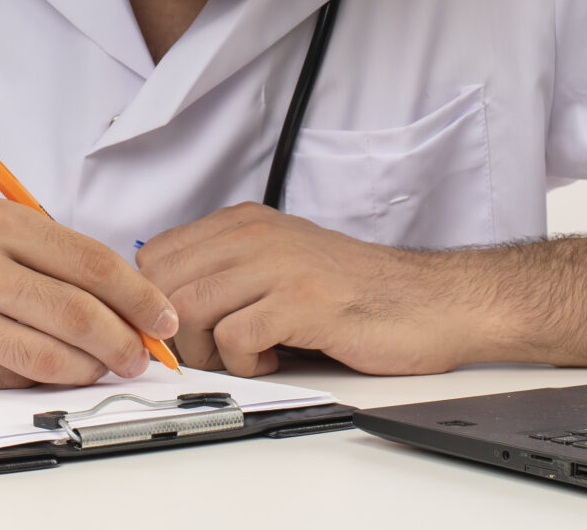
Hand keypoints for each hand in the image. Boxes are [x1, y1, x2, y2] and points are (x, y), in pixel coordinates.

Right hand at [0, 202, 180, 390]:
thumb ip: (45, 252)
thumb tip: (119, 296)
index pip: (89, 261)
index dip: (137, 295)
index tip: (163, 317)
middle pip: (76, 313)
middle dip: (123, 342)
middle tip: (141, 356)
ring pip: (47, 356)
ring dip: (88, 370)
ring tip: (101, 369)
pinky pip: (8, 381)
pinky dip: (41, 383)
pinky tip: (51, 376)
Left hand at [137, 202, 586, 376]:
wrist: (430, 301)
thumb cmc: (357, 293)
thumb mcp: (280, 264)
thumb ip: (227, 274)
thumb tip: (165, 311)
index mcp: (244, 223)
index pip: (155, 255)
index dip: (156, 303)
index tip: (179, 333)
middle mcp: (255, 234)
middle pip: (165, 285)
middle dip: (178, 333)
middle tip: (213, 352)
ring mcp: (278, 265)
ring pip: (192, 311)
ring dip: (210, 351)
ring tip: (248, 354)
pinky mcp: (302, 302)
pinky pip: (235, 339)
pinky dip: (246, 363)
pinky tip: (276, 357)